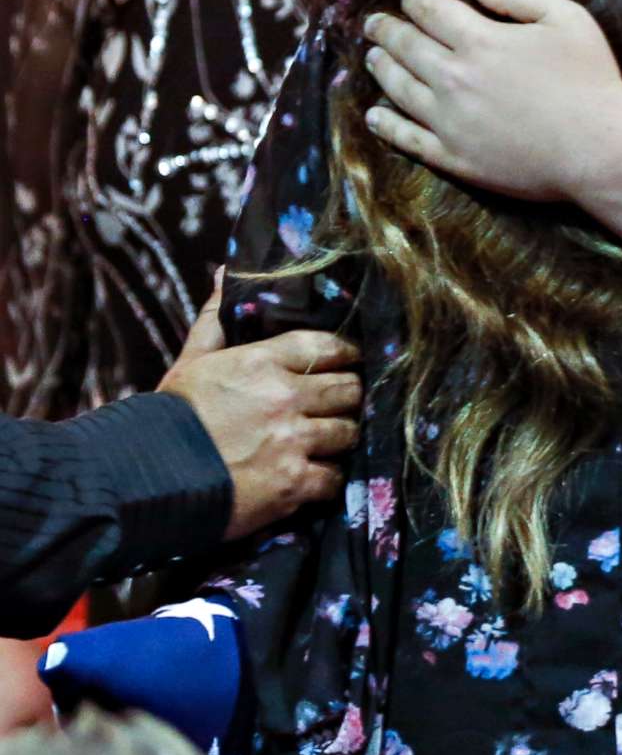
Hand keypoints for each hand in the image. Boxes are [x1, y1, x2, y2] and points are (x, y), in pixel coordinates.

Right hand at [159, 290, 361, 539]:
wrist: (139, 479)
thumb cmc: (169, 417)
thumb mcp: (192, 362)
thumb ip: (216, 319)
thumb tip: (226, 271)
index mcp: (261, 362)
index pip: (328, 345)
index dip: (345, 354)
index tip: (347, 361)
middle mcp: (284, 397)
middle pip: (348, 389)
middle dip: (346, 397)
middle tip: (336, 406)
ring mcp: (291, 441)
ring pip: (348, 432)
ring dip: (339, 438)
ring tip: (324, 442)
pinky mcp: (293, 483)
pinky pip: (333, 478)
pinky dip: (326, 480)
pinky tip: (311, 476)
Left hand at [360, 0, 621, 203]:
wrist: (599, 148)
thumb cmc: (591, 80)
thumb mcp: (569, 18)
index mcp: (480, 40)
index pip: (430, 10)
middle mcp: (454, 77)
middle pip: (405, 46)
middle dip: (386, 29)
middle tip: (374, 23)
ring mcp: (449, 120)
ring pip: (398, 87)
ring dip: (381, 67)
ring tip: (372, 57)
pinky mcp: (453, 155)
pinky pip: (408, 137)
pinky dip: (386, 124)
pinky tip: (375, 115)